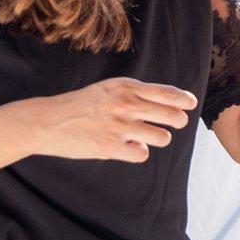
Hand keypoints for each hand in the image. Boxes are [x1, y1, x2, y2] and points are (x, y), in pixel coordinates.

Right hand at [30, 77, 196, 162]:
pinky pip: (142, 154)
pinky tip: (127, 147)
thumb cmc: (81, 104)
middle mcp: (126, 104)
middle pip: (173, 116)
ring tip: (143, 136)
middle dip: (177, 121)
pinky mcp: (111, 147)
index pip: (167, 93)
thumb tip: (168, 103)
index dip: (184, 100)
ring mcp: (120, 126)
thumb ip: (135, 93)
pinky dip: (138, 152)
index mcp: (126, 86)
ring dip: (157, 138)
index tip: (190, 104)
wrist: (48, 121)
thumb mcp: (108, 89)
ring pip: (162, 137)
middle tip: (172, 124)